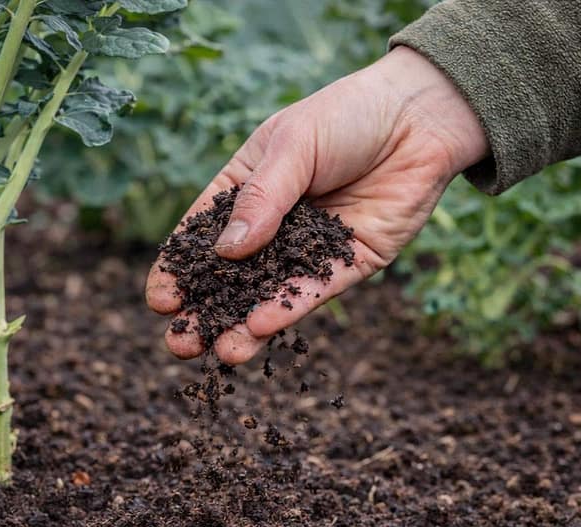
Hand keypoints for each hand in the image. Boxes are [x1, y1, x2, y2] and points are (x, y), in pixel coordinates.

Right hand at [146, 47, 488, 363]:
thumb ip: (262, 198)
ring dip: (243, 326)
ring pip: (268, 294)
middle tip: (180, 345)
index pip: (202, 235)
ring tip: (222, 354)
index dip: (179, 268)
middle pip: (229, 276)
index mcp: (245, 189)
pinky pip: (312, 293)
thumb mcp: (292, 146)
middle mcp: (272, 226)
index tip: (161, 300)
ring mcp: (308, 250)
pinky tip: (262, 328)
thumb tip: (227, 252)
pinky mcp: (346, 266)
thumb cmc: (347, 117)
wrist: (419, 117)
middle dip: (204, 313)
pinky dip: (288, 311)